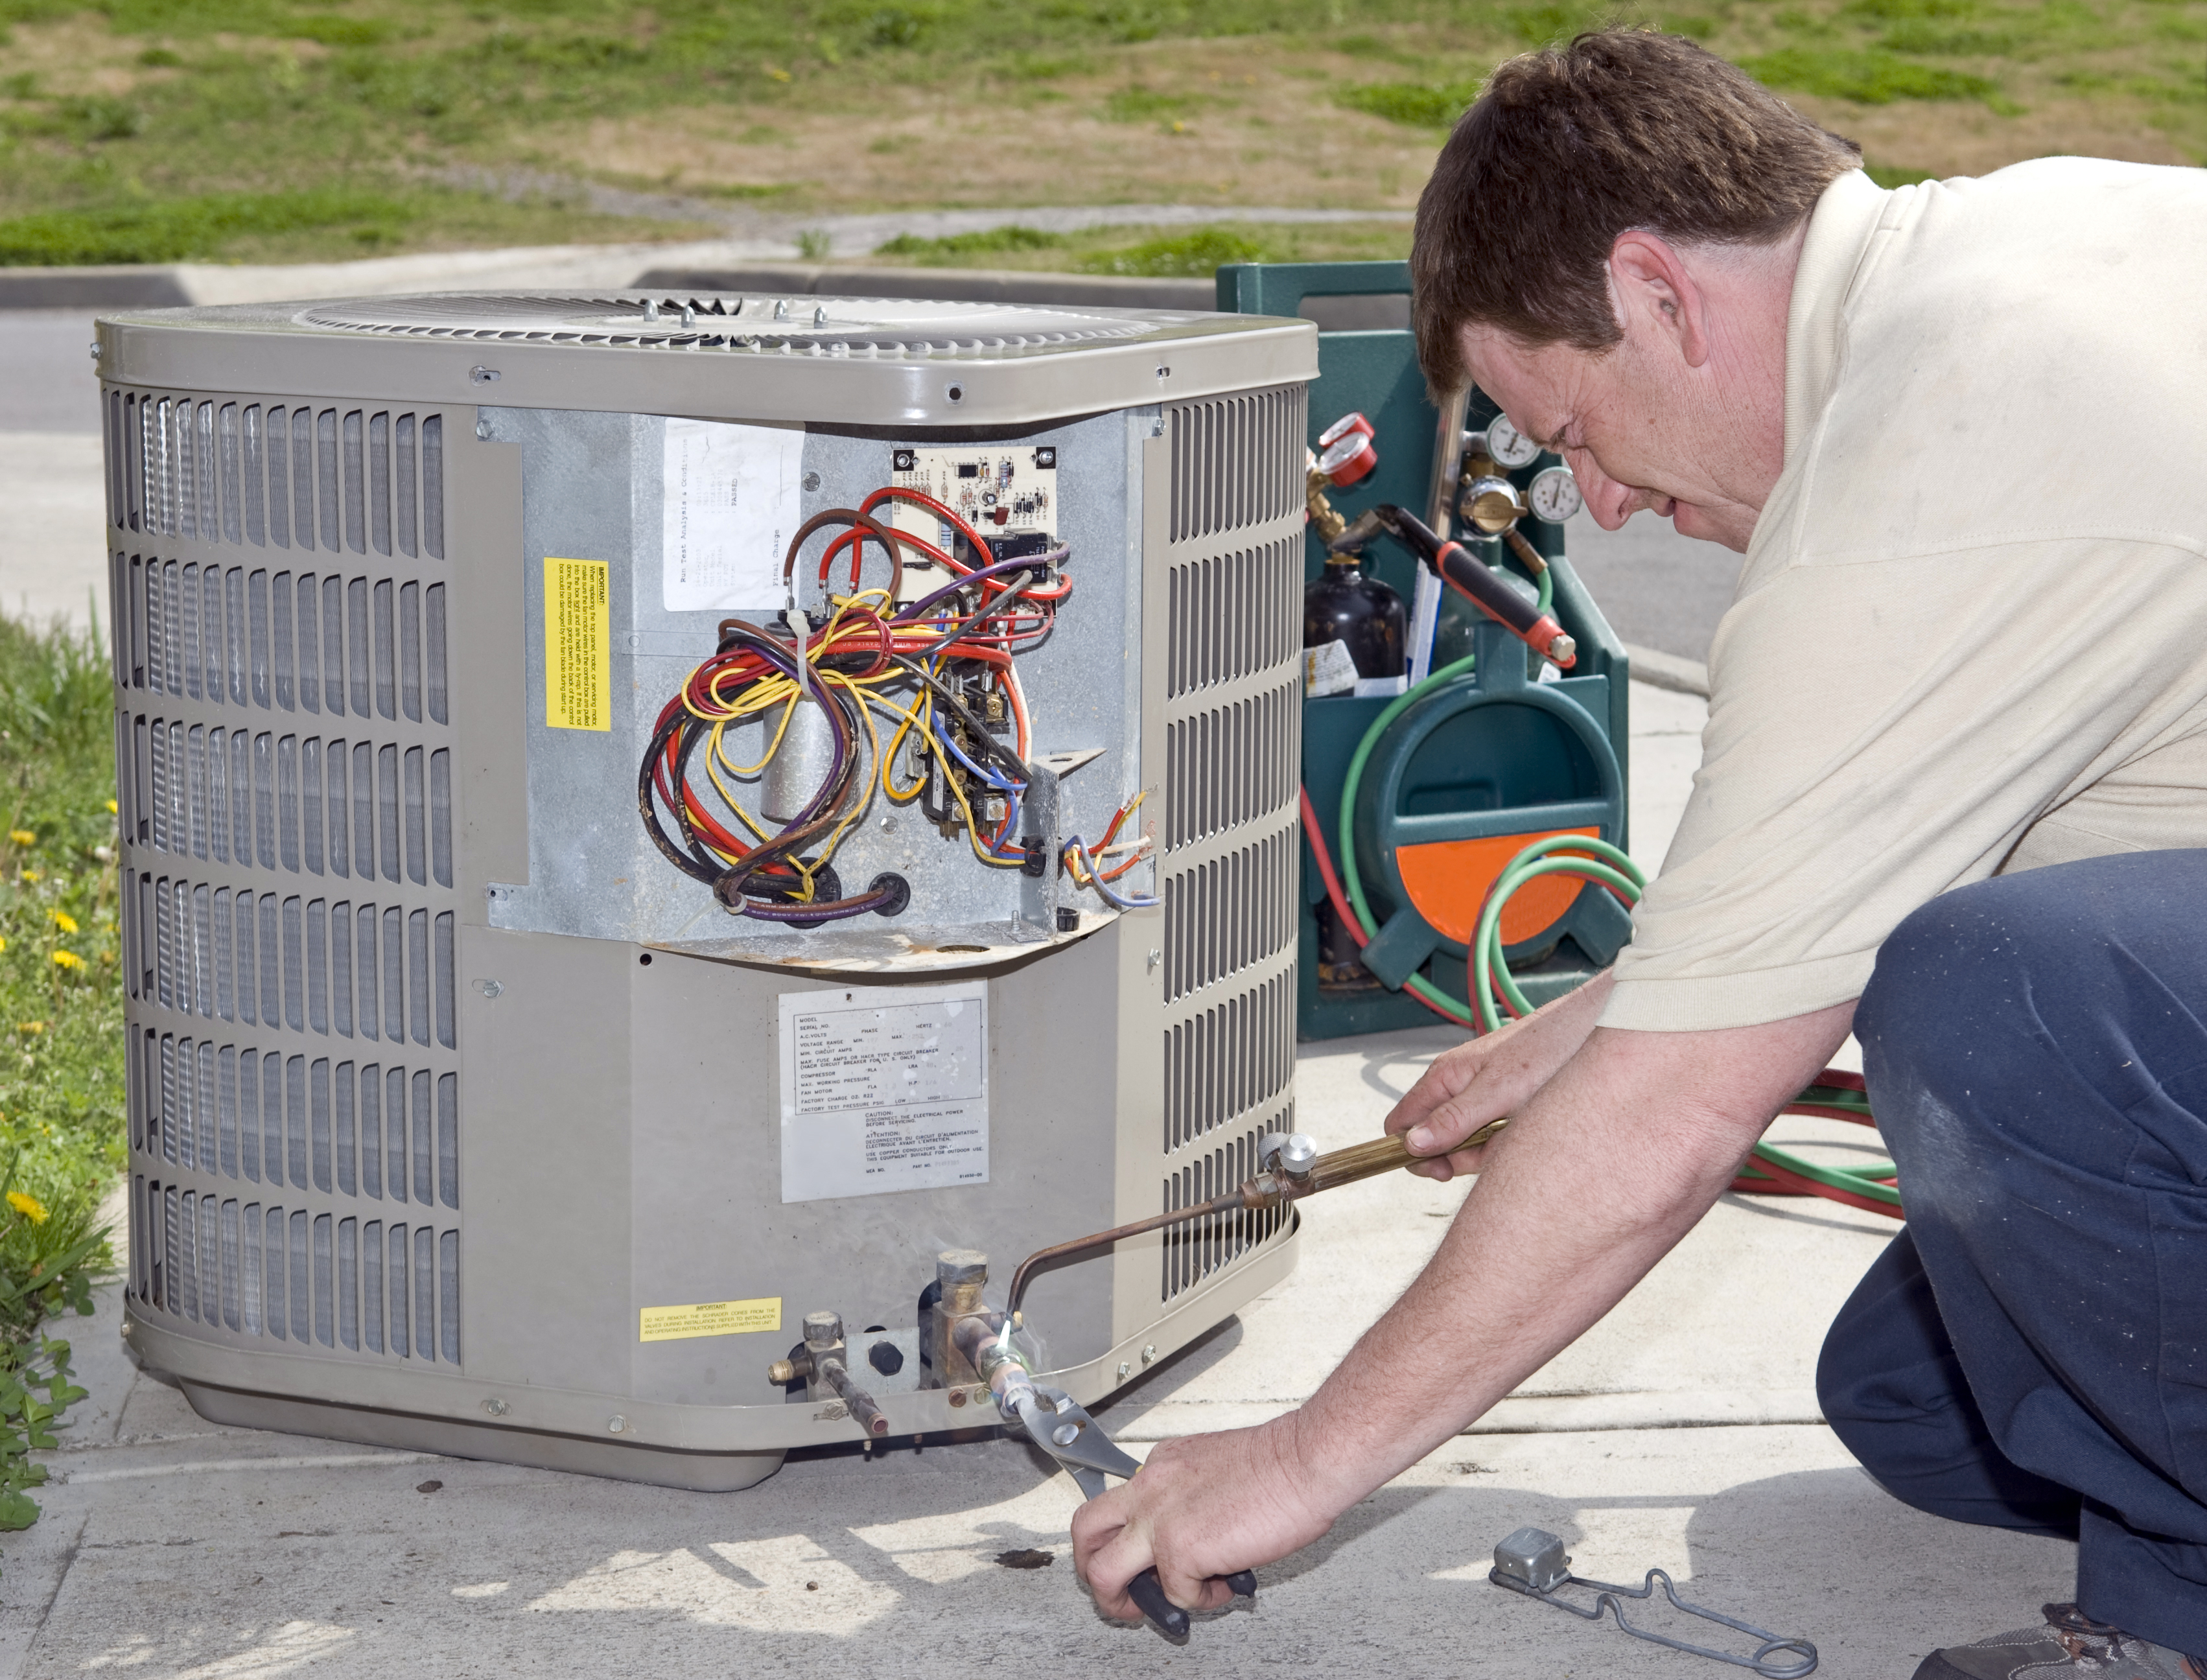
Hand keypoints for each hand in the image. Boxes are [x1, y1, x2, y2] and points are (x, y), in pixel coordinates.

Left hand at [1071, 1416, 1336, 1619]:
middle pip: (1085, 1529)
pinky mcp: (1179, 1550)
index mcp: (1161, 1465)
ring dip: (1121, 1602)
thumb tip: (1193, 1536)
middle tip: (1114, 1589)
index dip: (1127, 1536)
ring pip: (1102, 1572)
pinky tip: (1223, 1585)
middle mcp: (1150, 1488)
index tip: (1143, 1554)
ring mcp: (1159, 1520)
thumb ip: (1189, 1498)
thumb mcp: (1213, 1470)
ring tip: (1152, 1607)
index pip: (1119, 1503)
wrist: (1307, 1461)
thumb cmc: (1281, 1465)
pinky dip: (1200, 1601)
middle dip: (1089, 1567)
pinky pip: (1176, 1595)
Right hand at [1386, 970, 1613, 1180]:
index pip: (1401, 1123)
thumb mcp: (1497, 1091)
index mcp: (1444, 1078)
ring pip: (1465, 1142)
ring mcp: (1481, 1099)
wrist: (1594, 1031)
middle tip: (1487, 1155)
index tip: (1440, 1170)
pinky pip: (1492, 1137)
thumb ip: (1453, 1119)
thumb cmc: (1547, 1049)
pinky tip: (1525, 1132)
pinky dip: (1506, 1143)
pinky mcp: (1504, 1107)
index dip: (1411, 1152)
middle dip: (1456, 1157)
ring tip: (1516, 1134)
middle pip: (1433, 1139)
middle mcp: (1457, 1088)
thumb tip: (1411, 1144)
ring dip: (1487, 1151)